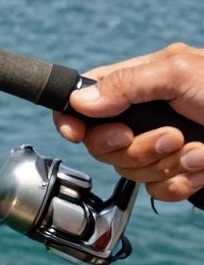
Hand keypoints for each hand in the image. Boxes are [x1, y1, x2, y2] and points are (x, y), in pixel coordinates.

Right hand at [53, 43, 203, 200]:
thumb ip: (127, 83)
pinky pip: (156, 192)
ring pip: (129, 171)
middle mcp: (146, 117)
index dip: (72, 119)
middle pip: (102, 145)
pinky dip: (182, 183)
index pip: (84, 101)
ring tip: (199, 150)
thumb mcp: (180, 72)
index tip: (76, 132)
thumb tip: (79, 101)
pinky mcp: (179, 175)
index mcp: (140, 84)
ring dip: (167, 165)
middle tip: (170, 136)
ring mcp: (161, 148)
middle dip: (135, 147)